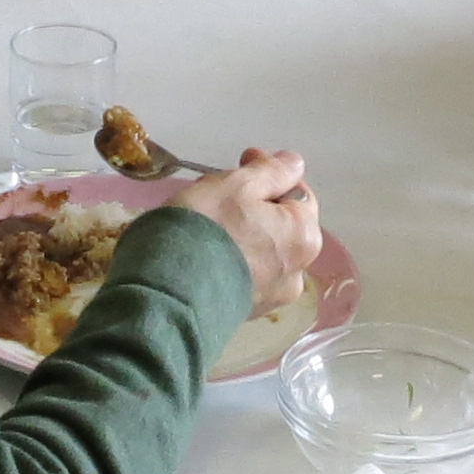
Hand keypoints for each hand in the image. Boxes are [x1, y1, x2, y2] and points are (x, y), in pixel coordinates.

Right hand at [171, 148, 320, 318]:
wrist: (169, 292)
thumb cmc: (208, 228)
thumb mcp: (238, 185)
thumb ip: (272, 171)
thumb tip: (295, 163)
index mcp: (304, 238)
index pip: (297, 193)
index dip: (270, 173)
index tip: (242, 161)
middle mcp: (296, 273)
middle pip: (279, 223)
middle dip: (253, 203)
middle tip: (219, 190)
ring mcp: (270, 298)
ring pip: (260, 249)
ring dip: (241, 230)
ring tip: (206, 220)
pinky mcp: (244, 312)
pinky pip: (243, 273)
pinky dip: (230, 258)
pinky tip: (204, 251)